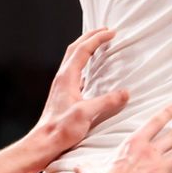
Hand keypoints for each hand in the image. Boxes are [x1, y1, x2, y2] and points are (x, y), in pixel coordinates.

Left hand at [33, 28, 128, 160]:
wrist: (45, 142)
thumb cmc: (62, 129)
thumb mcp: (86, 113)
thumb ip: (107, 101)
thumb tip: (126, 92)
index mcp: (67, 78)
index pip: (83, 50)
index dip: (98, 39)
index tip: (112, 32)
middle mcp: (63, 78)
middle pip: (74, 48)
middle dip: (90, 36)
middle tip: (106, 30)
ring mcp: (63, 85)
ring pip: (73, 57)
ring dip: (86, 46)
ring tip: (99, 43)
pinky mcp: (66, 93)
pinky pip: (76, 70)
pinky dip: (85, 61)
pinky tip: (93, 68)